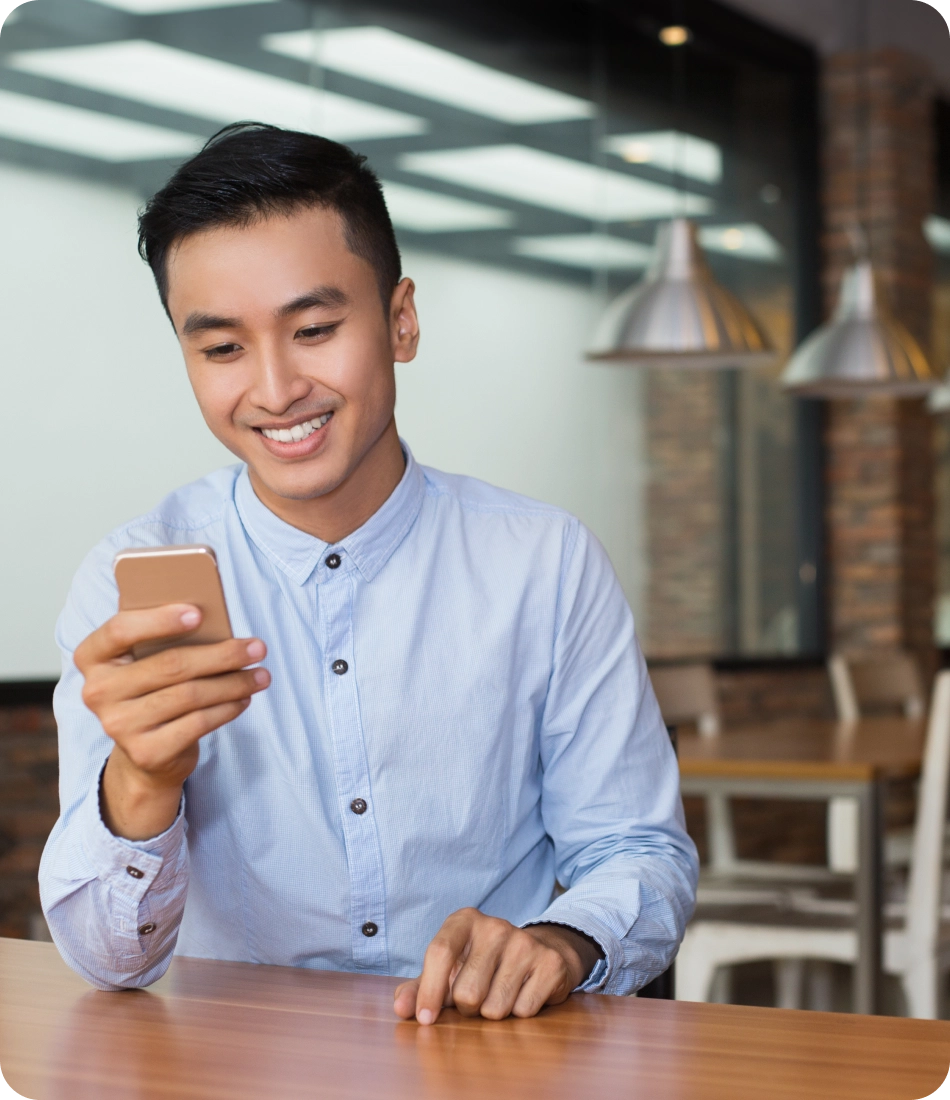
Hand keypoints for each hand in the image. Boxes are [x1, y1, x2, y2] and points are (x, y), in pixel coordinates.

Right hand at [75, 604, 269, 840]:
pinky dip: (228, 708)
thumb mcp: (148, 661)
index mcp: (93, 657)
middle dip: (223, 654)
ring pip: (190, 694)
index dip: (160, 620)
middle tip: (258, 648)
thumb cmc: (153, 691)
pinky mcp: (146, 752)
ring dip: (234, 683)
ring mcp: (119, 725)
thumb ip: (165, 639)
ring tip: (261, 675)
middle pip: (171, 664)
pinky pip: (198, 722)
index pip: (120, 630)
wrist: (146, 755)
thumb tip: (217, 621)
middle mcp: (98, 692)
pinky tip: (244, 699)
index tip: (199, 613)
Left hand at [393, 908, 602, 1024]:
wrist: (534, 953)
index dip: (429, 991)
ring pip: (495, 1007)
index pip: (439, 953)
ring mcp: (525, 942)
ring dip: (492, 1012)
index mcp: (464, 921)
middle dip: (467, 1007)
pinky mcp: (550, 963)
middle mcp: (495, 926)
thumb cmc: (479, 965)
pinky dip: (519, 1013)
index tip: (425, 1019)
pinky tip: (521, 994)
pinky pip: (524, 1011)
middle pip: (467, 992)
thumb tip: (401, 1009)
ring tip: (498, 993)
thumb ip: (419, 988)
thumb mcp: (448, 970)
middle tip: (475, 996)